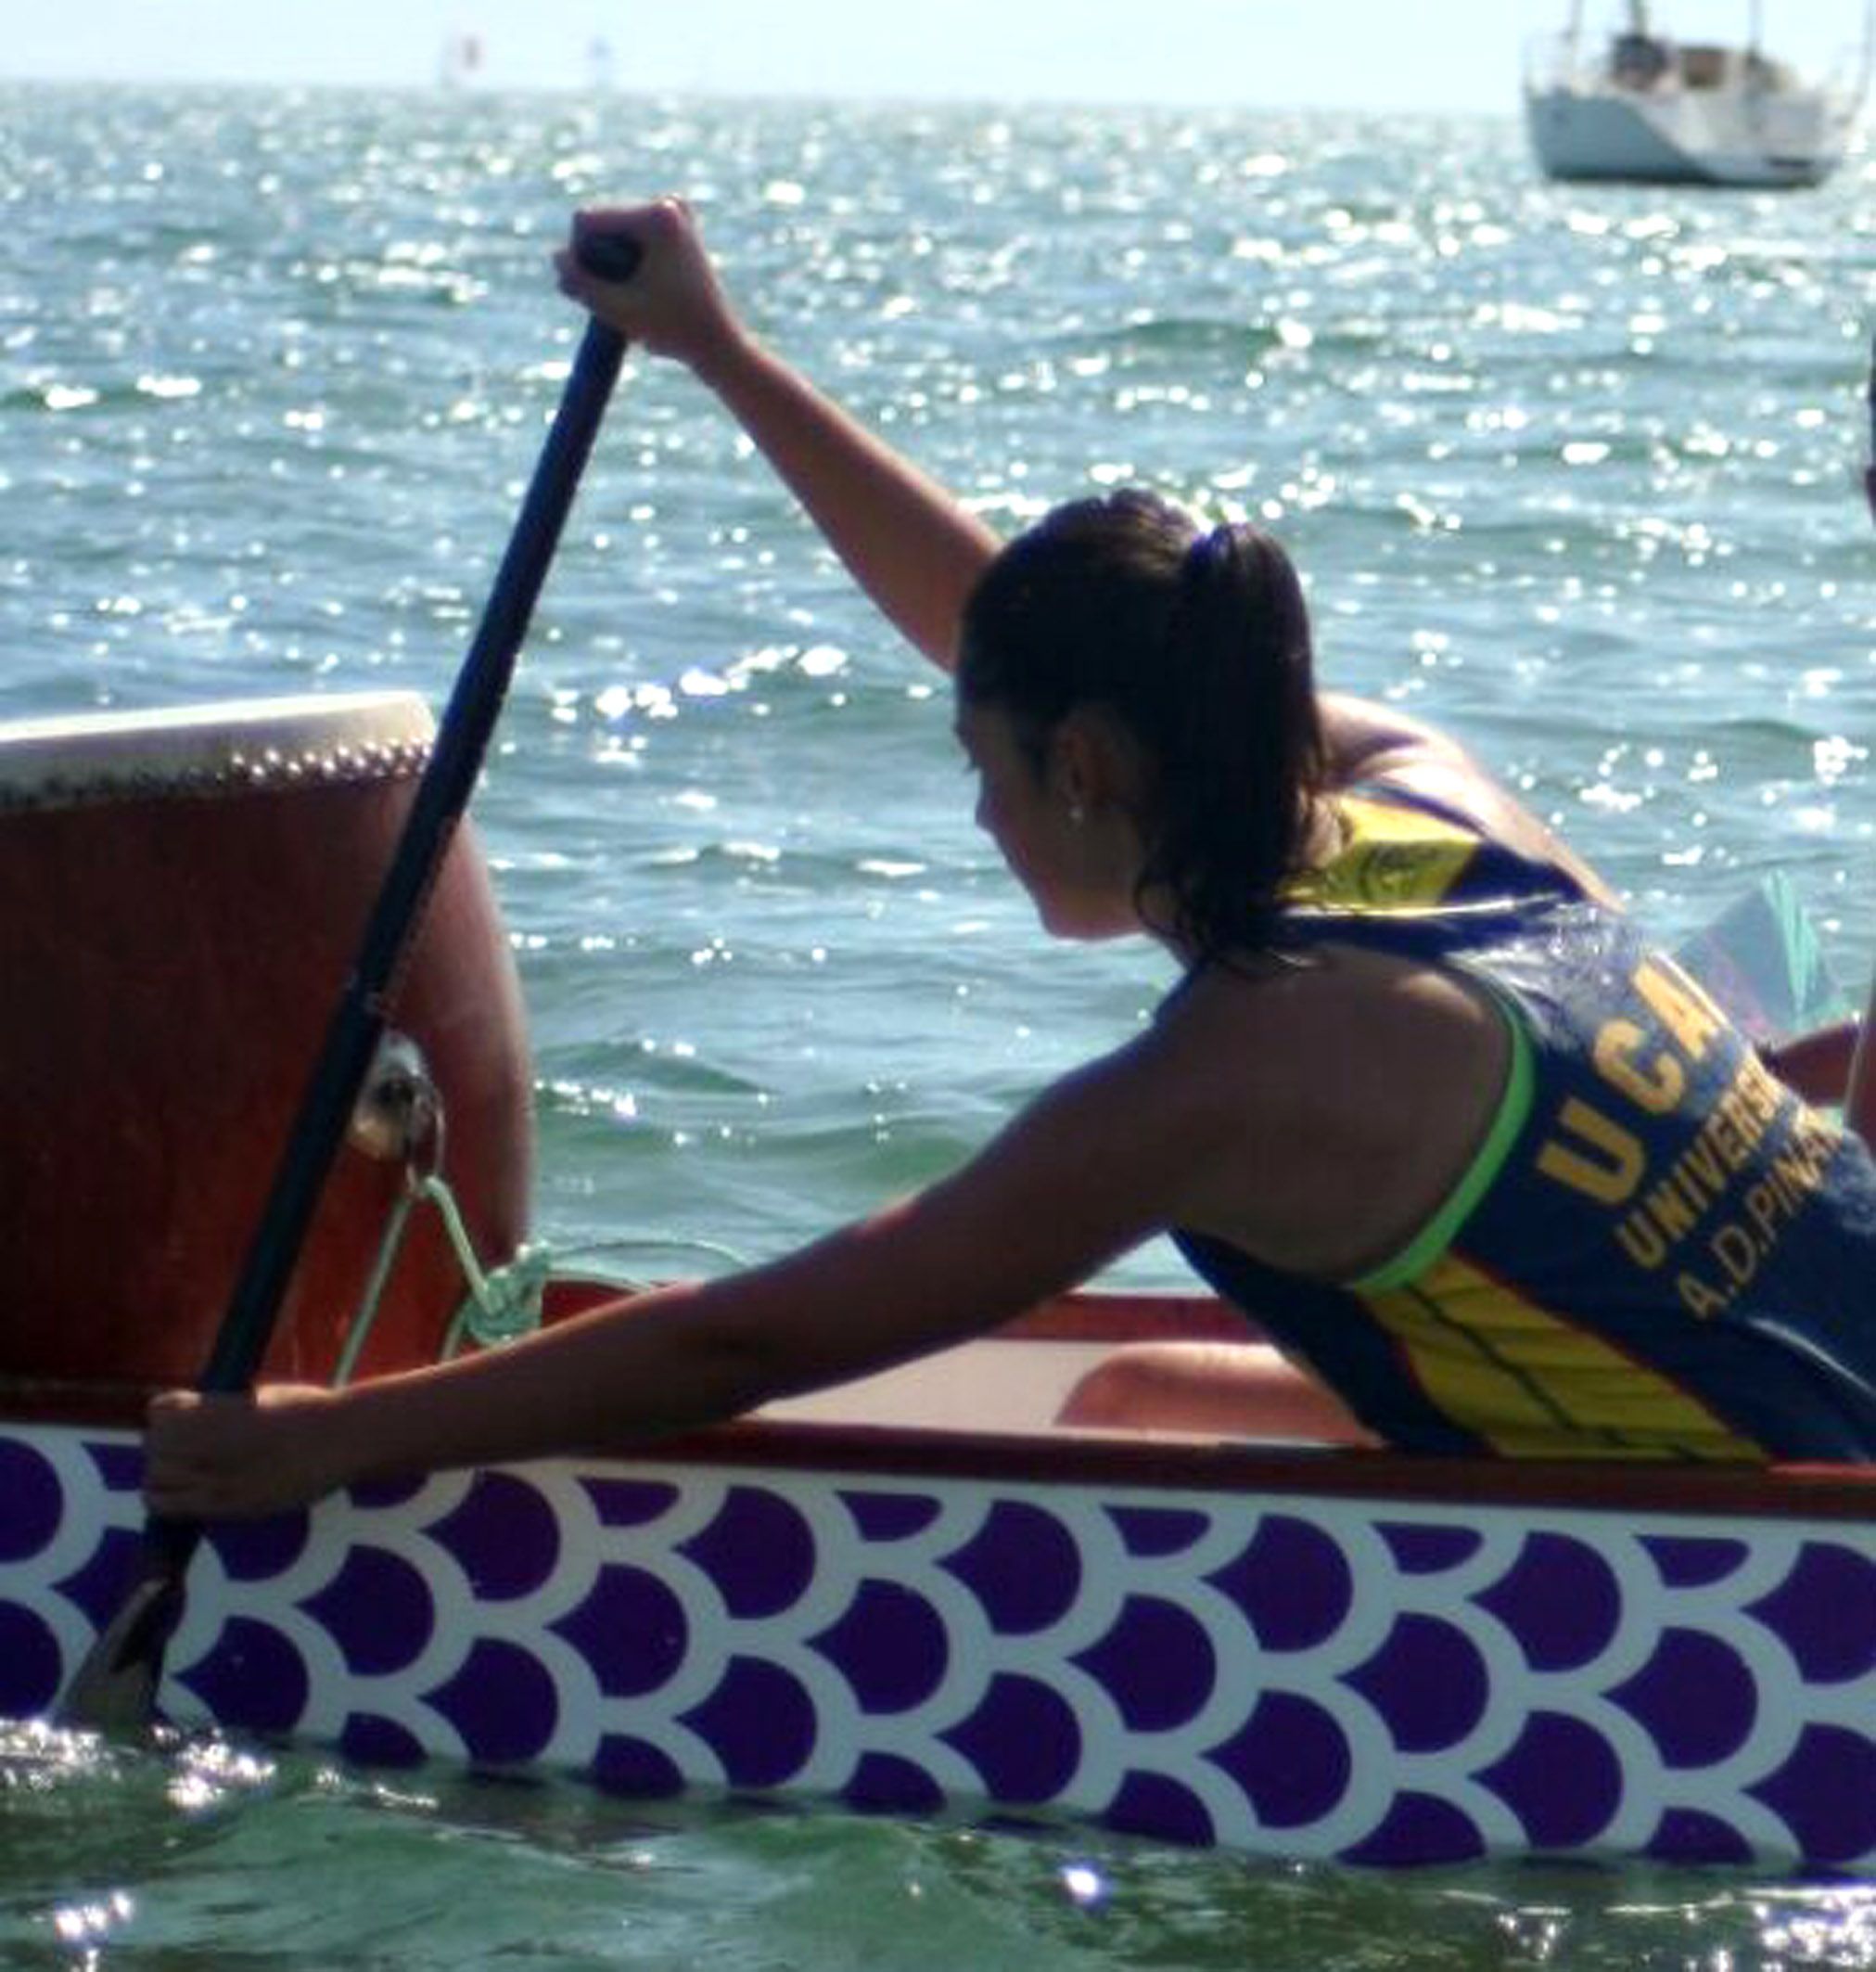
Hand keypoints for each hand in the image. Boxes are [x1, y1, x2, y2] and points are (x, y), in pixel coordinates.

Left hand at [144, 1384, 345, 1520]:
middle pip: (152, 1446)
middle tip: (188, 1446)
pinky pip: (172, 1509)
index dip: (170, 1413)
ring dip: (165, 1474)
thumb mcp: (259, 1395)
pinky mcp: (223, 1507)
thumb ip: (222, 1407)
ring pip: (154, 1480)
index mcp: (212, 1411)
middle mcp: (204, 1445)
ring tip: (190, 1471)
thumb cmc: (307, 1409)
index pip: (158, 1411)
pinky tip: (197, 1493)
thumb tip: (198, 1416)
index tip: (187, 1414)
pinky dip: (173, 1501)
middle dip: (164, 1445)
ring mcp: (211, 1478)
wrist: (339, 1440)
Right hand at [554, 197, 747, 380]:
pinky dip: (627, 264)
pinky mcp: (676, 229)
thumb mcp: (617, 309)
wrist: (718, 344)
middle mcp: (668, 205)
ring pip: (613, 234)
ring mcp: (674, 214)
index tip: (599, 293)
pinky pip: (630, 239)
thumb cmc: (673, 330)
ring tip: (630, 299)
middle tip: (615, 301)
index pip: (587, 221)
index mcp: (656, 216)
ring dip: (610, 265)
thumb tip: (556, 256)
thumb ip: (581, 282)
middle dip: (597, 261)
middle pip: (601, 225)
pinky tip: (639, 289)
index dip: (580, 257)